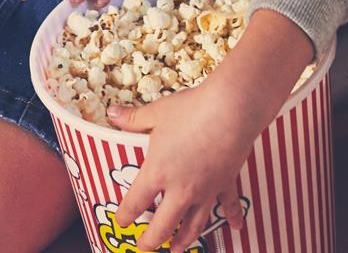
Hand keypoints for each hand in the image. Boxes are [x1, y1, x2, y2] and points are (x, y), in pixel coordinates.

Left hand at [108, 9, 313, 252]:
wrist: (230, 111)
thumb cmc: (190, 110)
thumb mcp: (156, 113)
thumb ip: (133, 118)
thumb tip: (112, 114)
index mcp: (158, 172)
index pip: (136, 202)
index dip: (125, 215)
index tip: (120, 223)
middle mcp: (180, 189)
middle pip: (164, 226)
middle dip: (152, 241)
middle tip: (145, 248)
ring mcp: (205, 191)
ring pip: (193, 225)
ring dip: (184, 241)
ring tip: (177, 251)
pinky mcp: (225, 184)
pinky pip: (228, 206)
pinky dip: (232, 217)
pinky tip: (236, 228)